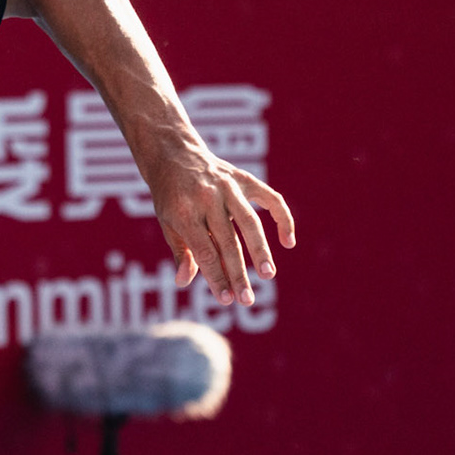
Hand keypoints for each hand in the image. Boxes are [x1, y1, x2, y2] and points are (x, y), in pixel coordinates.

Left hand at [148, 149, 296, 306]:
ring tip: (268, 275)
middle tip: (247, 300)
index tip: (226, 300)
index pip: (205, 253)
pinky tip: (288, 241)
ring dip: (261, 251)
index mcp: (184, 212)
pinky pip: (271, 199)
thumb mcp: (166, 222)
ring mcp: (227, 187)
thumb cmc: (169, 194)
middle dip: (238, 274)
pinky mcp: (244, 178)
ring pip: (249, 223)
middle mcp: (207, 199)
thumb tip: (184, 282)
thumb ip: (181, 252)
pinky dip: (283, 218)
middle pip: (227, 243)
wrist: (172, 153)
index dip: (216, 278)